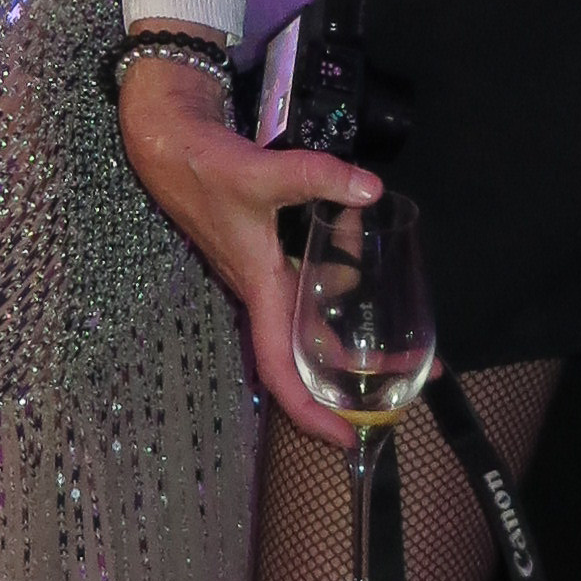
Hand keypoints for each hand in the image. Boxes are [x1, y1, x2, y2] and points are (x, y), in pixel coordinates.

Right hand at [117, 51, 378, 442]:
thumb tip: (370, 189)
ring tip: (402, 317)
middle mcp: (264, 292)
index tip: (348, 437)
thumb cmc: (206, 169)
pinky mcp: (269, 253)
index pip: (281, 368)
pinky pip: (312, 282)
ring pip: (315, 314)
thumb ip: (317, 177)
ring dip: (355, 315)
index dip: (311, 410)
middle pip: (309, 352)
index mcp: (260, 290)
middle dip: (356, 372)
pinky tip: (362, 242)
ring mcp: (266, 275)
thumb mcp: (263, 173)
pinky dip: (341, 276)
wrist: (171, 143)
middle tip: (410, 380)